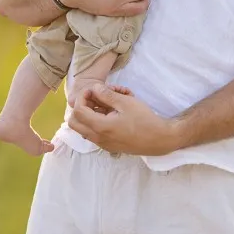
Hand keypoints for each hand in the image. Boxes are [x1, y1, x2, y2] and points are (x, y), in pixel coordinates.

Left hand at [67, 84, 182, 154]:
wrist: (159, 139)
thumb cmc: (144, 120)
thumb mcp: (126, 102)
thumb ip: (107, 95)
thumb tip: (94, 88)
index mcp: (101, 127)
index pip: (78, 111)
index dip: (83, 97)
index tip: (94, 90)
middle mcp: (97, 138)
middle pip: (74, 123)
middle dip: (80, 107)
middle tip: (94, 98)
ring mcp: (102, 144)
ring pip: (83, 129)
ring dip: (88, 115)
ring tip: (105, 104)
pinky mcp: (108, 146)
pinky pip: (93, 133)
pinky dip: (96, 122)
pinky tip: (111, 114)